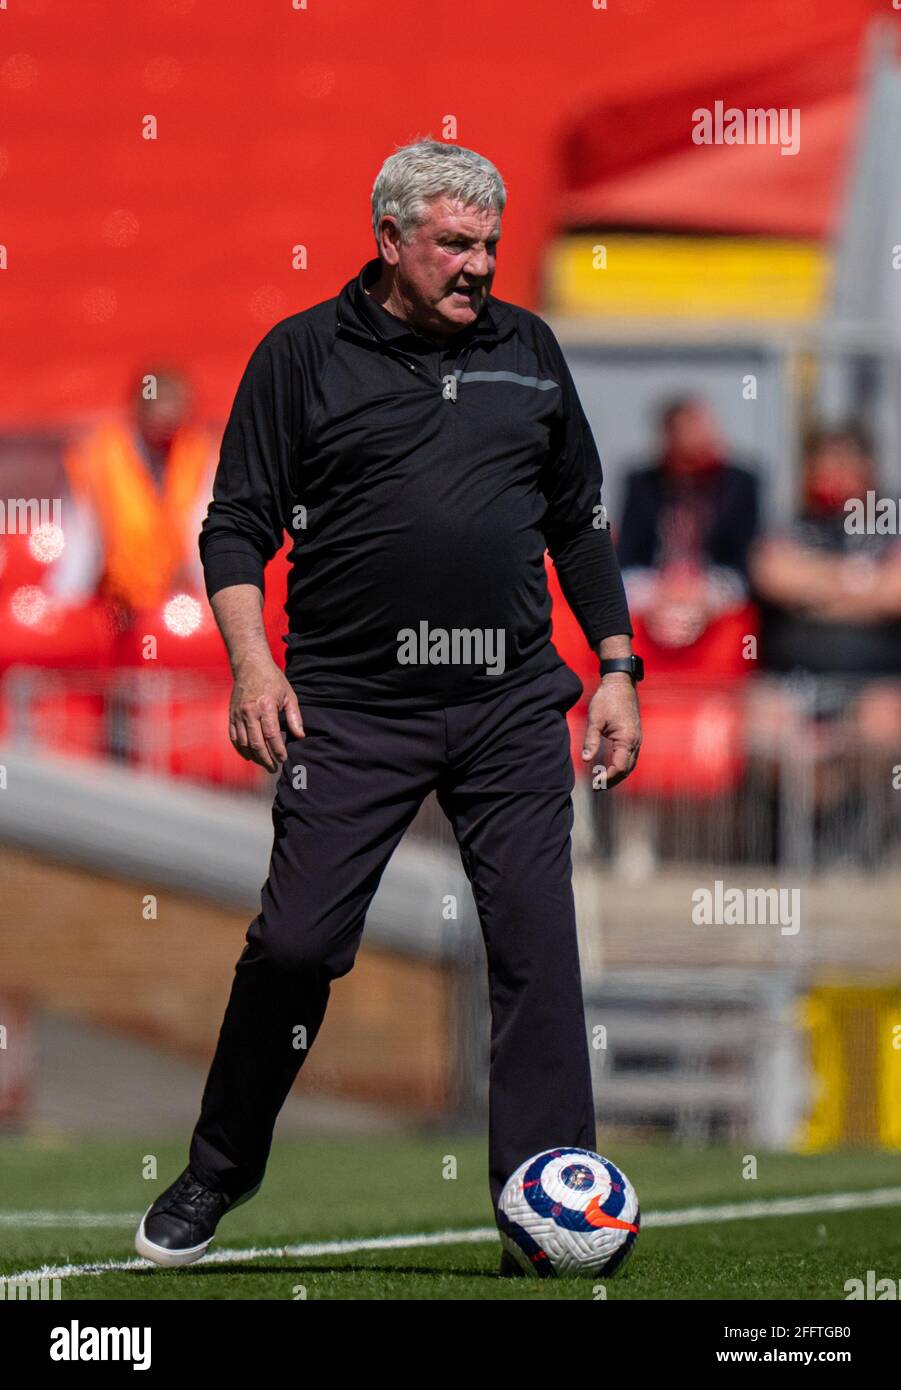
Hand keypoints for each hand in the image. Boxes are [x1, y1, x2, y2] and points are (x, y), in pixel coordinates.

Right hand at [229, 655, 304, 772]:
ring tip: (264, 764)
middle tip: (274, 768)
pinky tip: (249, 757)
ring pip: (244, 743)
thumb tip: (300, 736)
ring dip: (254, 757)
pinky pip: (234, 737)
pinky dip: (240, 749)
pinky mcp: (231, 716)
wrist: (250, 666)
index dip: (278, 750)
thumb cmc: (272, 680)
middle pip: (256, 742)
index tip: (283, 759)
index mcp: (265, 706)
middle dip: (266, 759)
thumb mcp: (289, 695)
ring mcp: (238, 714)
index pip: (271, 734)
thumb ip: (294, 717)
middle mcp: (249, 712)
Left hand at [581, 676, 641, 787]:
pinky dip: (622, 765)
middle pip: (627, 769)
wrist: (620, 683)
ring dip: (618, 774)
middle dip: (613, 780)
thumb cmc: (607, 699)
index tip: (595, 783)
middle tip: (597, 787)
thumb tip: (585, 760)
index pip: (619, 767)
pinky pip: (630, 756)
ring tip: (603, 781)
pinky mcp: (634, 735)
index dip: (607, 778)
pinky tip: (611, 767)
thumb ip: (591, 740)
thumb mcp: (595, 719)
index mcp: (627, 739)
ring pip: (630, 764)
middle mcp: (635, 741)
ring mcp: (637, 739)